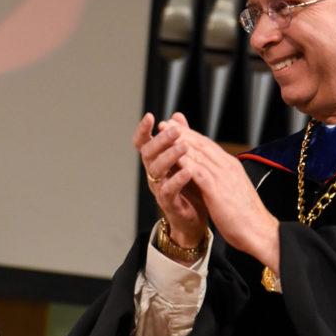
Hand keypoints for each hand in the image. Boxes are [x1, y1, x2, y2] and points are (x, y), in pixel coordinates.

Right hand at [134, 112, 207, 251]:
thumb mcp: (185, 159)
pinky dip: (178, 179)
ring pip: (157, 170)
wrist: (192, 219)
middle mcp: (153, 173)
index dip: (143, 130)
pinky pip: (168, 190)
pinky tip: (189, 170)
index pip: (143, 143)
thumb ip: (180, 138)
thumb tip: (176, 116)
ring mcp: (159, 188)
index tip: (150, 116)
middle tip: (175, 130)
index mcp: (155, 161)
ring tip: (184, 146)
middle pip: (149, 153)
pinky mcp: (168, 203)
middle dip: (161, 140)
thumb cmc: (188, 187)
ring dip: (170, 156)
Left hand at [171, 126, 280, 271]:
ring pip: (199, 154)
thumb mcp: (232, 190)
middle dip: (183, 132)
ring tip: (164, 133)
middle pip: (202, 144)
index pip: (209, 146)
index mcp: (231, 167)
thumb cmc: (246, 216)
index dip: (192, 135)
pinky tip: (172, 157)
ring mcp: (223, 177)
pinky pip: (198, 172)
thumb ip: (222, 178)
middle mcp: (227, 167)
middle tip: (166, 122)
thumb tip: (213, 174)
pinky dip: (185, 162)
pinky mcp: (218, 190)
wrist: (260, 231)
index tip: (177, 127)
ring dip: (180, 142)